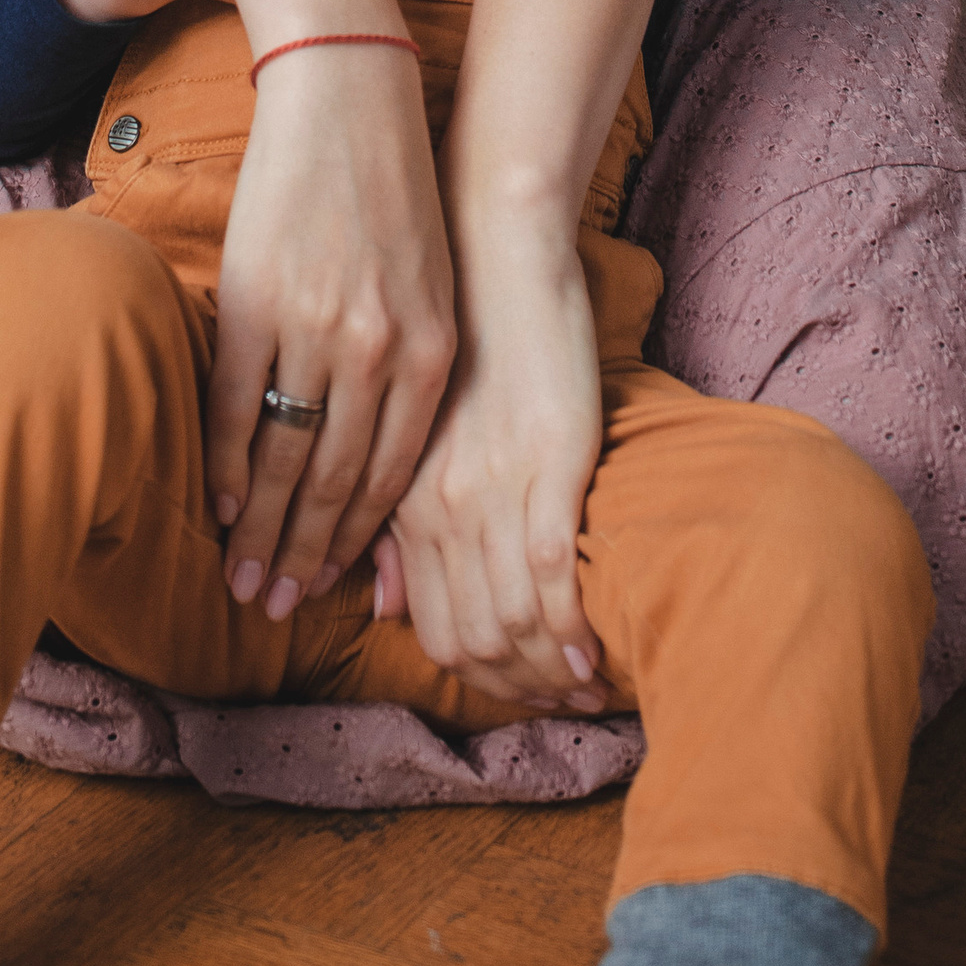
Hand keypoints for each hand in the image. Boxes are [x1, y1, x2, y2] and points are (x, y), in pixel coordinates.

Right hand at [208, 45, 455, 621]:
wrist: (349, 100)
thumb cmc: (394, 197)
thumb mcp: (430, 287)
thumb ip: (412, 369)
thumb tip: (386, 458)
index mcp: (430, 353)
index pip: (391, 477)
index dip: (356, 542)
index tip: (328, 587)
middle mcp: (378, 350)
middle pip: (337, 481)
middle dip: (304, 553)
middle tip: (274, 606)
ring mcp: (315, 328)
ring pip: (286, 455)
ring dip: (259, 525)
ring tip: (239, 574)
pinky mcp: (258, 299)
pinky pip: (236, 402)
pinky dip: (225, 459)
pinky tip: (216, 499)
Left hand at [386, 227, 610, 713]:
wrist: (495, 253)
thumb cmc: (460, 337)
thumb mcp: (411, 433)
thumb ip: (394, 520)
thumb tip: (375, 603)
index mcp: (405, 499)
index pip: (425, 624)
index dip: (470, 675)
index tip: (511, 696)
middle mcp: (437, 508)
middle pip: (466, 640)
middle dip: (511, 692)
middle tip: (554, 712)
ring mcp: (490, 491)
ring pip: (507, 624)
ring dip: (543, 681)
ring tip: (581, 700)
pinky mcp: (547, 466)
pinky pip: (550, 577)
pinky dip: (567, 634)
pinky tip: (590, 662)